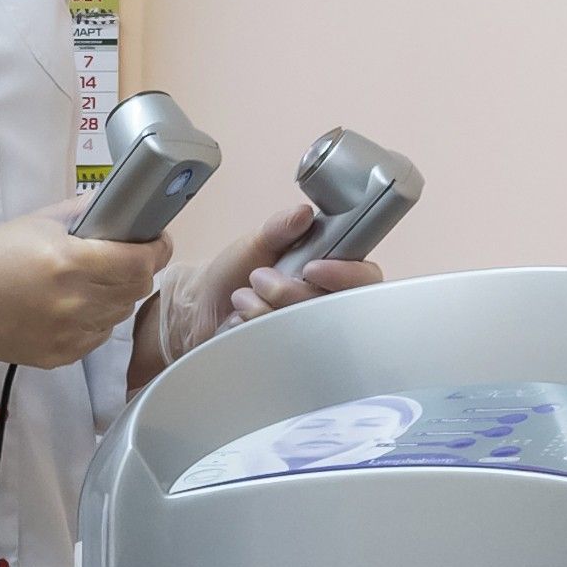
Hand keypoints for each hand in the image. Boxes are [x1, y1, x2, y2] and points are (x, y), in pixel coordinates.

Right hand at [0, 208, 171, 369]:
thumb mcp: (40, 222)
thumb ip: (84, 212)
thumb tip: (120, 208)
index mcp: (71, 263)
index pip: (140, 262)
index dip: (157, 250)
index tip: (157, 242)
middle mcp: (76, 302)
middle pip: (137, 289)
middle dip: (139, 271)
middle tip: (127, 260)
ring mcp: (70, 334)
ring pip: (120, 314)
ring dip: (118, 297)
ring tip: (96, 284)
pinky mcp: (62, 356)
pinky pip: (98, 337)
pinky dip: (97, 320)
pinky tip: (77, 308)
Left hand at [158, 196, 383, 366]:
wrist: (202, 307)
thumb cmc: (234, 272)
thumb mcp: (256, 241)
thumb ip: (280, 226)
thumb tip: (304, 213)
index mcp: (329, 270)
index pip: (364, 277)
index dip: (345, 275)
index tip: (311, 269)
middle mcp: (325, 303)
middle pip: (334, 307)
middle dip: (290, 292)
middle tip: (259, 279)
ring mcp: (309, 331)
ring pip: (309, 329)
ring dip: (266, 311)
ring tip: (243, 298)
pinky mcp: (291, 353)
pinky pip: (287, 350)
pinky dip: (257, 330)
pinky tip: (242, 321)